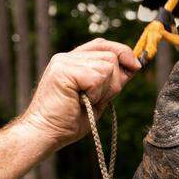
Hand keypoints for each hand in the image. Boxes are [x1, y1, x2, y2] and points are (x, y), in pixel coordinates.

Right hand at [22, 38, 141, 149]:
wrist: (44, 134)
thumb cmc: (68, 121)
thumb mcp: (97, 97)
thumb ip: (111, 80)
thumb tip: (135, 64)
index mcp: (72, 61)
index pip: (103, 44)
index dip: (122, 52)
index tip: (135, 67)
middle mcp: (67, 57)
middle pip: (110, 55)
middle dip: (114, 80)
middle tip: (96, 99)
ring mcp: (64, 61)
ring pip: (107, 65)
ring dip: (104, 89)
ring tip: (85, 101)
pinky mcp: (64, 70)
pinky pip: (98, 76)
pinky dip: (96, 93)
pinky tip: (80, 101)